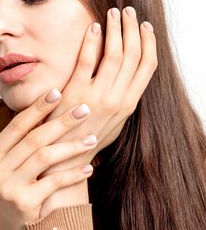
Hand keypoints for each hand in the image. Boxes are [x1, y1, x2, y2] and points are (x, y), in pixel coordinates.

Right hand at [0, 88, 96, 227]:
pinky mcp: (23, 203)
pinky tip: (88, 168)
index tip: (57, 92)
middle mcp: (0, 166)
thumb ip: (25, 142)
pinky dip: (72, 174)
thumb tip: (49, 113)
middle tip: (84, 109)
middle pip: (35, 138)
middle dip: (62, 122)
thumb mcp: (10, 161)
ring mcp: (10, 185)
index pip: (19, 124)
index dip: (38, 107)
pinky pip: (53, 183)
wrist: (0, 221)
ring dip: (72, 146)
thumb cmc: (12, 184)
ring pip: (45, 157)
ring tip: (92, 139)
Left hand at [41, 6, 156, 174]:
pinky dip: (93, 41)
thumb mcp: (118, 120)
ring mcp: (99, 95)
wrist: (69, 154)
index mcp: (131, 102)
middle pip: (133, 55)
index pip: (148, 66)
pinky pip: (88, 60)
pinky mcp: (77, 91)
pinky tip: (94, 27)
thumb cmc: (93, 135)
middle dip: (133, 29)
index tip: (146, 26)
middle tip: (129, 11)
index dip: (150, 42)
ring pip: (115, 54)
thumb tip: (132, 75)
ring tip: (114, 12)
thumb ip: (126, 98)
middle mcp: (119, 98)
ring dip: (116, 29)